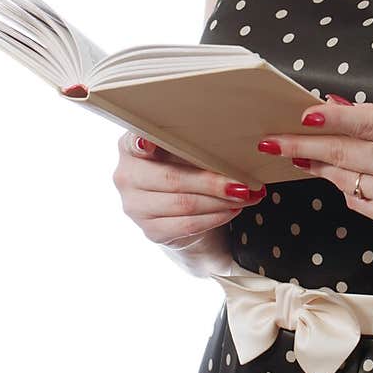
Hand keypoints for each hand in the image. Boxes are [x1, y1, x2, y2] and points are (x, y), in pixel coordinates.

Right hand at [113, 130, 265, 246]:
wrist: (178, 210)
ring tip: (246, 196)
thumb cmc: (183, 168)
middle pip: (172, 178)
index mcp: (130, 147)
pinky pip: (186, 225)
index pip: (134, 143)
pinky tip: (232, 210)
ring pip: (183, 204)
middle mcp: (126, 176)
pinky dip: (214, 217)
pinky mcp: (150, 230)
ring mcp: (134, 206)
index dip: (143, 144)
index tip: (149, 143)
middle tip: (242, 183)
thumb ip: (192, 143)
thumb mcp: (183, 150)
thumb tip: (235, 142)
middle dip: (212, 182)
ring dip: (220, 201)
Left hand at [257, 97, 372, 245]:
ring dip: (317, 167)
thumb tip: (335, 104)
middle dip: (301, 147)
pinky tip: (344, 179)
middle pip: (342, 154)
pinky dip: (346, 188)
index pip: (365, 123)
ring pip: (343, 179)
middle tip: (271, 141)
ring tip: (298, 157)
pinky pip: (356, 201)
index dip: (330, 119)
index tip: (301, 115)